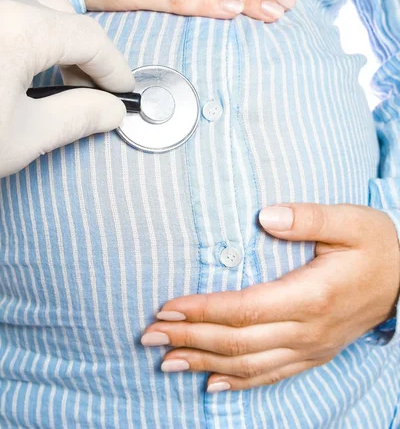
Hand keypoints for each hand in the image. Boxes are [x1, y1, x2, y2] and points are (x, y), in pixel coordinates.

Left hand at [0, 0, 133, 177]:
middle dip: (85, 50)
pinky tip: (20, 70)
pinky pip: (8, 14)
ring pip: (31, 8)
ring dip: (54, 41)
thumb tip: (111, 109)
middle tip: (91, 90)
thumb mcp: (22, 137)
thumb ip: (77, 117)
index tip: (123, 92)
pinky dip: (25, 36)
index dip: (114, 68)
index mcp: (17, 29)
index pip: (88, 37)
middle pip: (61, 13)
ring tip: (56, 82)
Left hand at [141, 203, 399, 391]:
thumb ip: (308, 217)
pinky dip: (238, 382)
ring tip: (167, 359)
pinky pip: (271, 375)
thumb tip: (265, 216)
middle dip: (190, 338)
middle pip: (238, 341)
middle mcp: (308, 330)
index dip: (203, 310)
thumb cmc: (377, 246)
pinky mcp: (314, 354)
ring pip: (249, 364)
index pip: (245, 309)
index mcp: (312, 296)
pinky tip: (212, 383)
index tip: (168, 306)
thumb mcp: (351, 221)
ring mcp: (311, 348)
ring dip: (204, 361)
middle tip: (150, 334)